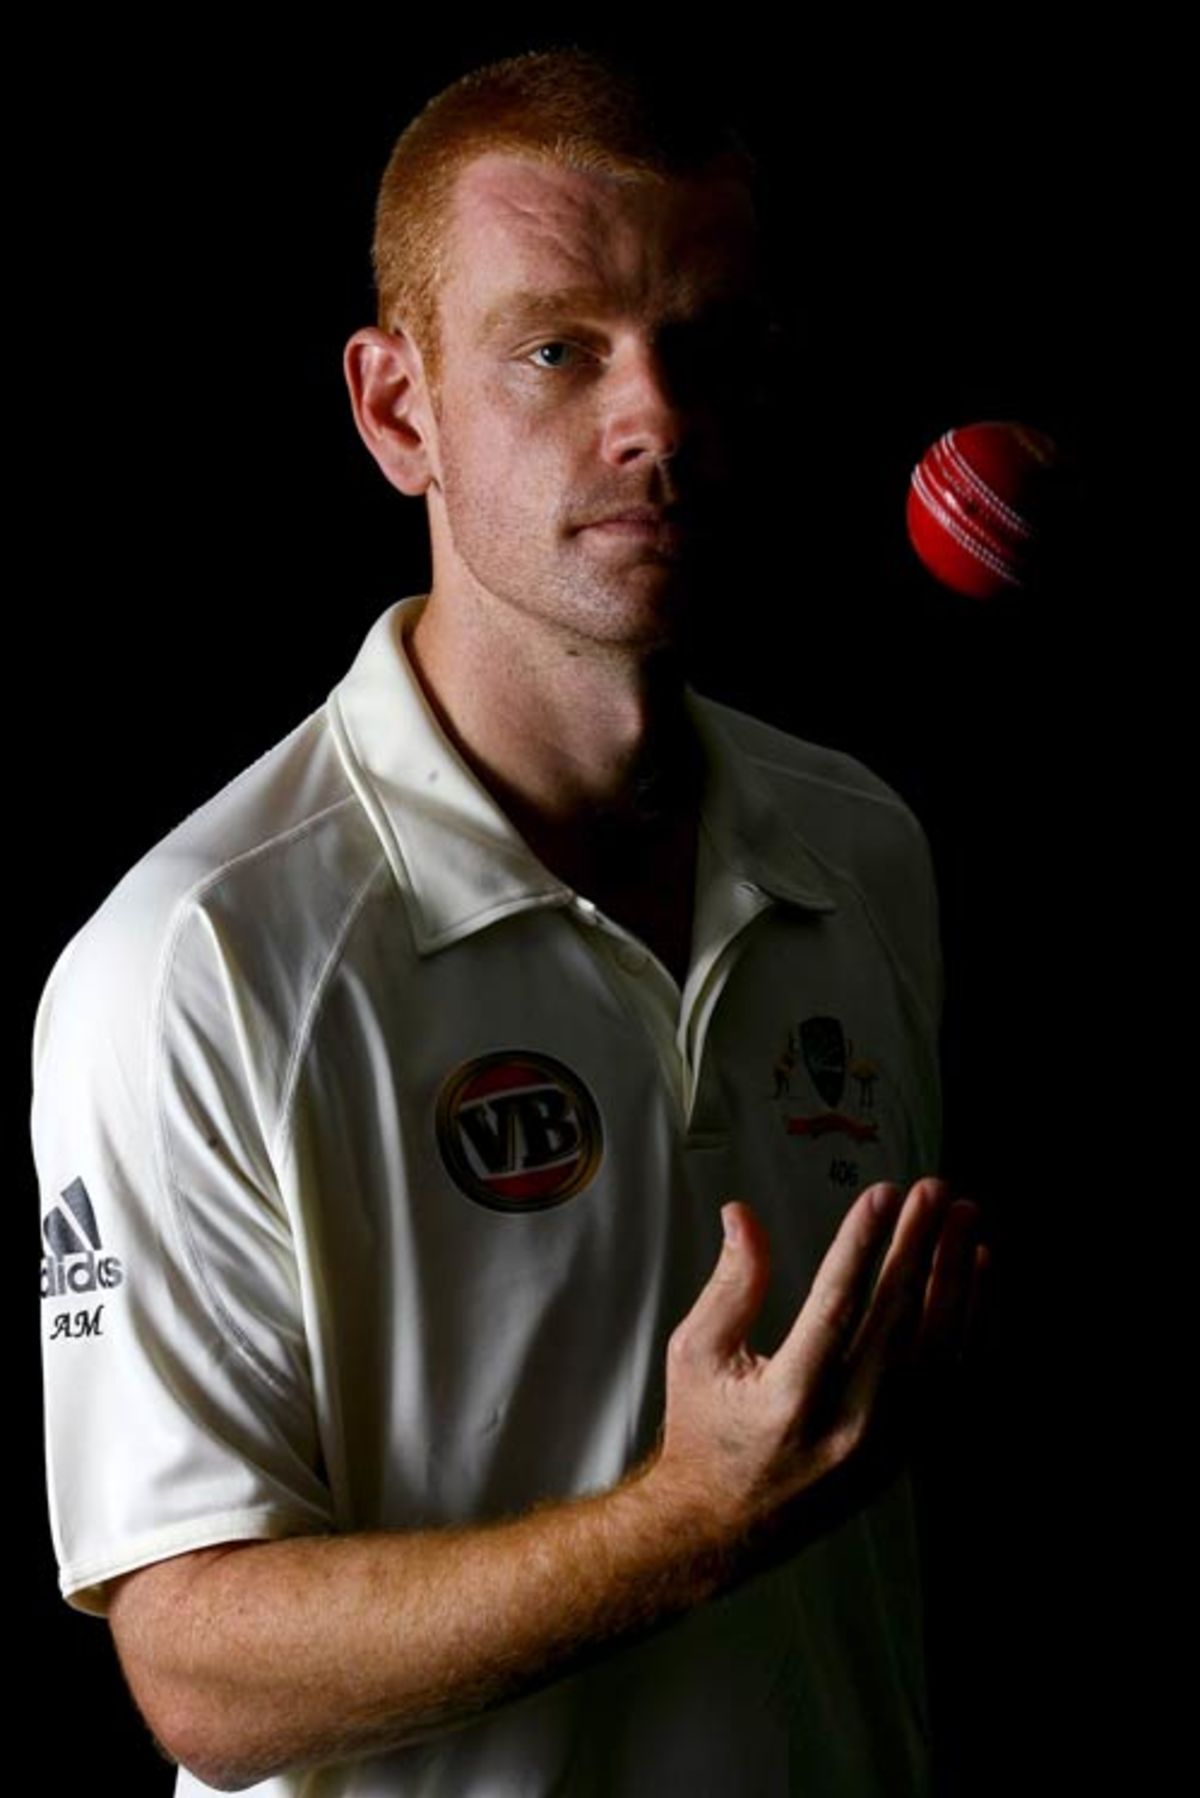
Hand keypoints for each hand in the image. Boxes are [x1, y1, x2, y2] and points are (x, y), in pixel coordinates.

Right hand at [647, 1179, 985, 1564]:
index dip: (864, 1243)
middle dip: (920, 1244)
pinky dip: (974, 1327)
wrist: (722, 1528)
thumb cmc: (704, 1432)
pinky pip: (956, 1383)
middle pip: (898, 1318)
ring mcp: (886, 1443)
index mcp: (789, 1396)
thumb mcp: (696, 1353)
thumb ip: (730, 1283)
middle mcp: (846, 1423)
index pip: (838, 1303)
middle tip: (935, 1190)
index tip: (884, 1195)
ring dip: (957, 1278)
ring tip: (964, 1220)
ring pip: (939, 1350)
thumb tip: (743, 1215)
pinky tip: (978, 1279)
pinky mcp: (907, 1453)